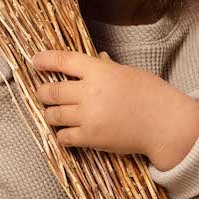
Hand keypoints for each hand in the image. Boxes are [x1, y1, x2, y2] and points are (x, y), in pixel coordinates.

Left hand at [28, 48, 198, 169]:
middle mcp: (89, 93)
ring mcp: (88, 117)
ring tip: (54, 113)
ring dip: (50, 114)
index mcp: (99, 72)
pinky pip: (64, 137)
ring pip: (53, 115)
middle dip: (43, 92)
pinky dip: (62, 135)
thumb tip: (96, 60)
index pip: (63, 61)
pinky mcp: (90, 138)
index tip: (35, 61)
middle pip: (51, 91)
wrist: (164, 123)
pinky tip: (66, 133)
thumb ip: (106, 68)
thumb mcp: (127, 72)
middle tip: (43, 93)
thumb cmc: (150, 94)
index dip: (45, 60)